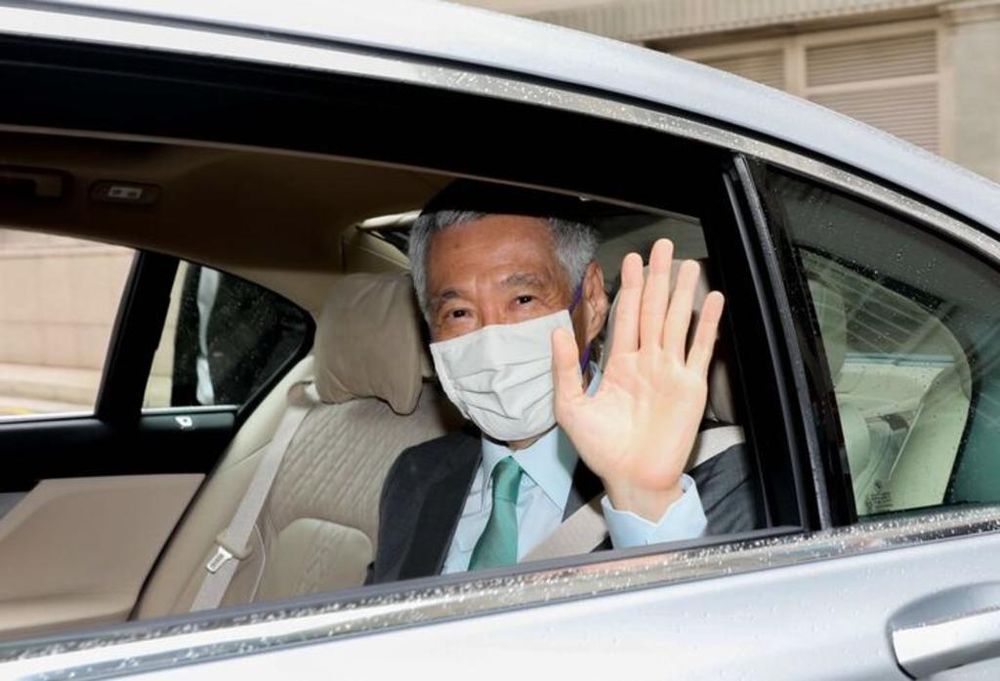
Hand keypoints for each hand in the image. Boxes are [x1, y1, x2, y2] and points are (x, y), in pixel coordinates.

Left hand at [552, 239, 724, 521]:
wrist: (632, 480)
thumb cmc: (601, 449)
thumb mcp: (572, 407)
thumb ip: (565, 369)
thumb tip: (557, 332)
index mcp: (620, 365)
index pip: (626, 317)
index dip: (629, 288)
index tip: (631, 260)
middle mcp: (647, 362)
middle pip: (652, 311)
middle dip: (657, 279)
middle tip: (662, 246)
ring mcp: (670, 372)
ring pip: (676, 322)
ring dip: (682, 293)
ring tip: (687, 264)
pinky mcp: (691, 386)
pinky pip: (701, 349)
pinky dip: (707, 324)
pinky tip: (713, 300)